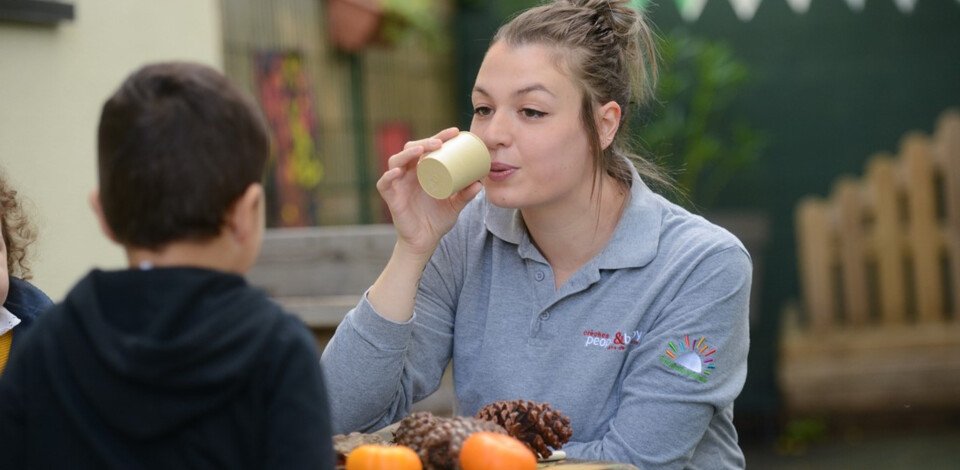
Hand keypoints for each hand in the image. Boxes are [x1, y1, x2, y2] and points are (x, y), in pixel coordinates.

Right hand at [377, 127, 483, 256]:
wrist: (425, 242)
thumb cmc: (437, 220)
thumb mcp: (455, 206)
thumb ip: (466, 195)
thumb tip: (480, 183)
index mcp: (423, 170)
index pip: (429, 147)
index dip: (440, 136)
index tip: (455, 132)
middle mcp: (409, 173)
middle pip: (411, 149)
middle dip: (425, 141)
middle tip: (441, 142)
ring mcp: (399, 184)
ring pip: (396, 160)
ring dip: (408, 153)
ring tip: (422, 150)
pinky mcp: (391, 197)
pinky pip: (384, 184)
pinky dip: (388, 177)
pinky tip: (397, 172)